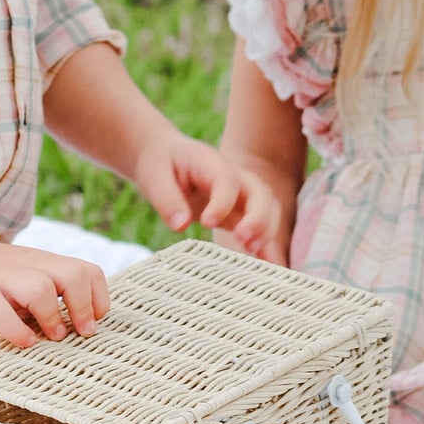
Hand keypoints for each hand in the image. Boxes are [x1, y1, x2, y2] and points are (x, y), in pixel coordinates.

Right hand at [0, 237, 109, 348]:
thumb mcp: (23, 277)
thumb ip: (47, 294)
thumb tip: (77, 328)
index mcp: (43, 263)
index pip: (87, 270)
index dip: (98, 297)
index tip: (94, 321)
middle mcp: (27, 266)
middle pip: (72, 275)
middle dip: (83, 307)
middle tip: (81, 332)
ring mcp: (1, 279)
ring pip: (39, 288)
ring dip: (52, 317)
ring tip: (51, 337)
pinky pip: (0, 312)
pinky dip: (16, 331)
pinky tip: (23, 342)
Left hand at [132, 129, 289, 262]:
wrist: (164, 157)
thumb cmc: (159, 164)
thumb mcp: (153, 176)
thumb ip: (166, 200)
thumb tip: (180, 226)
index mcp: (211, 162)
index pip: (227, 180)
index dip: (222, 202)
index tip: (208, 223)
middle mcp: (233, 176)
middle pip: (260, 193)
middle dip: (258, 217)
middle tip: (244, 239)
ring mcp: (240, 195)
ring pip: (268, 209)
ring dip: (266, 231)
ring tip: (255, 254)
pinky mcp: (239, 212)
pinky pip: (260, 227)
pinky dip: (267, 245)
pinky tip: (271, 266)